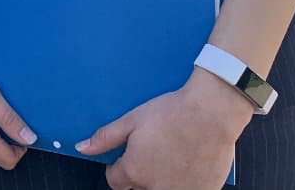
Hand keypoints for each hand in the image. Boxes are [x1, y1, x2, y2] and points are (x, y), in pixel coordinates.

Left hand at [76, 69, 252, 189]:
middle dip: (140, 174)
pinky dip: (184, 182)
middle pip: (138, 188)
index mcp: (134, 172)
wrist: (211, 113)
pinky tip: (187, 162)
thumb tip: (83, 147)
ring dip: (161, 180)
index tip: (128, 154)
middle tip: (153, 151)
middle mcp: (155, 189)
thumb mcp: (131, 120)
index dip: (118, 166)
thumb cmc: (173, 113)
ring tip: (171, 156)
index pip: (114, 181)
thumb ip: (105, 138)